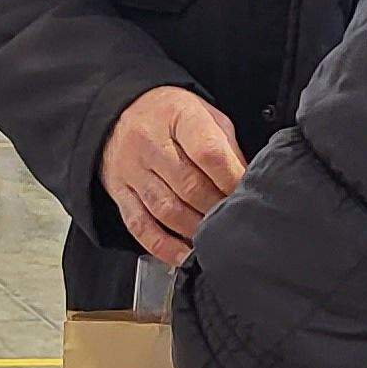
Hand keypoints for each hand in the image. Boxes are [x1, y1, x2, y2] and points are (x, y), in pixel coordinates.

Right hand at [102, 86, 246, 265]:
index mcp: (178, 117)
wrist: (118, 111)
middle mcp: (150, 143)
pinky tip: (182, 256)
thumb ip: (226, 147)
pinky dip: (163, 245)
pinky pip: (140, 225)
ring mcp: (132, 170)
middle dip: (217, 208)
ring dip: (194, 230)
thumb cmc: (169, 115)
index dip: (232, 179)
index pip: (209, 153)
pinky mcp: (119, 192)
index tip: (247, 195)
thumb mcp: (204, 115)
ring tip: (213, 239)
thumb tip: (248, 183)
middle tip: (234, 221)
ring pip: (166, 209)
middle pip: (189, 186)